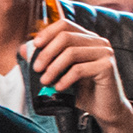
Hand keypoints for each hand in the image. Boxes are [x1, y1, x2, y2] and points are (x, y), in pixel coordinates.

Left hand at [28, 18, 132, 132]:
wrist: (104, 108)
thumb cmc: (82, 90)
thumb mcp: (60, 73)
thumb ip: (45, 59)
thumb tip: (24, 49)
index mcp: (87, 38)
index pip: (65, 25)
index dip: (47, 33)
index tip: (35, 46)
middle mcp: (98, 42)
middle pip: (66, 37)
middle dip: (47, 53)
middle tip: (36, 69)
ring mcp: (105, 52)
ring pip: (72, 52)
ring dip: (53, 67)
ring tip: (45, 81)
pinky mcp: (108, 66)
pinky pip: (80, 69)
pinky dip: (65, 79)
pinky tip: (58, 87)